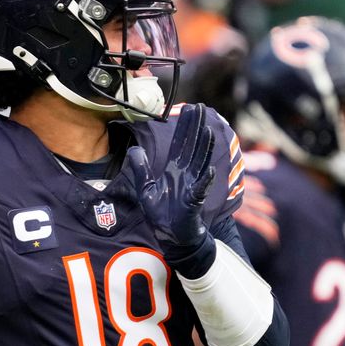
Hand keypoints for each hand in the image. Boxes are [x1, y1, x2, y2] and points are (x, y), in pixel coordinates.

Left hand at [128, 104, 215, 272]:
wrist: (172, 237)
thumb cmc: (161, 214)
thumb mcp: (146, 189)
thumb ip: (141, 169)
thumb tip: (134, 149)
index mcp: (173, 170)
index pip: (180, 143)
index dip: (183, 126)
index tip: (188, 109)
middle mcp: (185, 174)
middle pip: (192, 146)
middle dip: (196, 128)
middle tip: (201, 108)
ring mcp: (192, 186)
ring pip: (200, 162)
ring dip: (204, 148)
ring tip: (208, 131)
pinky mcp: (194, 201)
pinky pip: (200, 189)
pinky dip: (205, 180)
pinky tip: (210, 169)